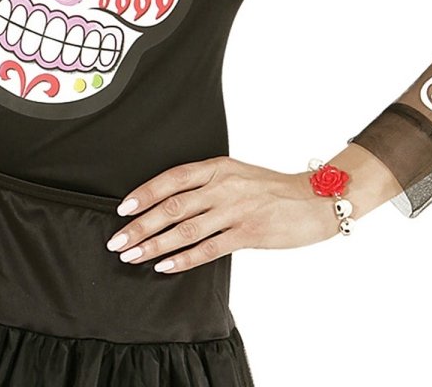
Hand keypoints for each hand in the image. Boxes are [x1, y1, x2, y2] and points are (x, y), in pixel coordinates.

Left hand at [104, 156, 338, 274]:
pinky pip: (209, 248)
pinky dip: (183, 258)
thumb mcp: (237, 174)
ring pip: (185, 229)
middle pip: (172, 206)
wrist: (314, 200)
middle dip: (140, 225)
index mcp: (217, 167)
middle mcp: (223, 185)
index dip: (144, 193)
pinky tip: (165, 266)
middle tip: (117, 240)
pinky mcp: (249, 233)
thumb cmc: (272, 189)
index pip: (172, 179)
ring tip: (132, 256)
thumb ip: (207, 184)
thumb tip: (170, 203)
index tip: (122, 208)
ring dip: (154, 244)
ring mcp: (235, 209)